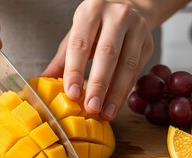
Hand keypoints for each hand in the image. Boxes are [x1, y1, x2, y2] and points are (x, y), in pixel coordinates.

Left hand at [42, 0, 153, 120]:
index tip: (72, 94)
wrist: (128, 9)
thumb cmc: (96, 26)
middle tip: (90, 107)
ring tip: (104, 112)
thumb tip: (42, 82)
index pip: (81, 44)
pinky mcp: (149, 43)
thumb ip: (61, 60)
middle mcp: (117, 16)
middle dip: (99, 84)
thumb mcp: (75, 35)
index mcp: (91, 11)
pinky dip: (125, 91)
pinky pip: (137, 71)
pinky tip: (115, 105)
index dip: (75, 71)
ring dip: (115, 93)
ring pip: (127, 64)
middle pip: (108, 53)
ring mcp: (137, 28)